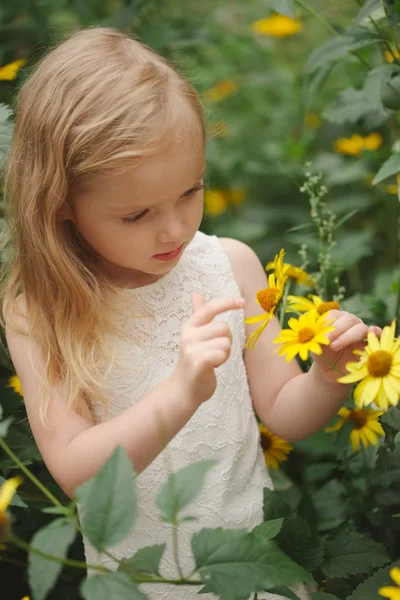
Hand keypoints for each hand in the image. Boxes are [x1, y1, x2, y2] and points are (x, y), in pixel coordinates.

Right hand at [174, 292, 244, 406]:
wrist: (184, 389)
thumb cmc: (193, 361)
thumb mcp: (194, 335)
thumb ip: (197, 313)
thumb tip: (196, 293)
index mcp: (189, 326)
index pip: (210, 308)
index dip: (227, 303)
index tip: (242, 302)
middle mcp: (188, 335)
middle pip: (224, 327)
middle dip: (226, 340)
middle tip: (214, 352)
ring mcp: (192, 348)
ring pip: (225, 341)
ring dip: (225, 353)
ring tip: (213, 360)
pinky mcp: (198, 362)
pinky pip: (221, 353)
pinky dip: (222, 360)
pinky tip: (213, 366)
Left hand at [311, 309, 381, 383]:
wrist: (331, 371)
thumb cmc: (322, 355)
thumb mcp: (316, 346)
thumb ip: (318, 337)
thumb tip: (320, 332)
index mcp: (336, 318)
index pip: (333, 314)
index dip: (327, 323)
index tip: (320, 335)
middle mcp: (350, 322)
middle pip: (348, 319)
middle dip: (337, 330)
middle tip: (328, 343)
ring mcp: (362, 331)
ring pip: (360, 328)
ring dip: (348, 336)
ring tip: (335, 347)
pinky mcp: (371, 342)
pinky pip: (377, 334)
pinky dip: (376, 332)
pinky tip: (372, 333)